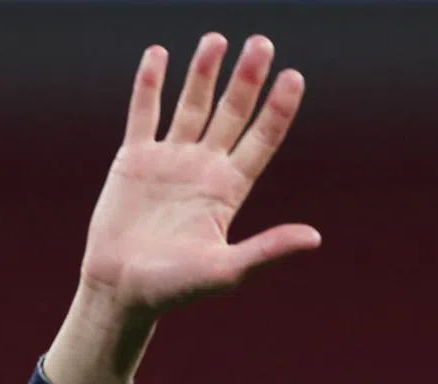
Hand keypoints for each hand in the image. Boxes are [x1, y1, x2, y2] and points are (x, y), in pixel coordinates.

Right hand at [44, 33, 317, 383]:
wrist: (123, 290)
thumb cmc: (176, 288)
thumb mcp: (227, 269)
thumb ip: (268, 249)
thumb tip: (314, 238)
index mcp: (228, 192)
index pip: (261, 141)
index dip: (278, 110)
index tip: (294, 77)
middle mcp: (203, 170)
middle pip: (231, 114)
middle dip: (246, 80)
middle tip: (262, 43)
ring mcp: (169, 161)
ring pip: (191, 105)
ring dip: (203, 73)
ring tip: (218, 39)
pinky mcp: (134, 160)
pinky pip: (144, 113)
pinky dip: (150, 84)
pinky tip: (160, 55)